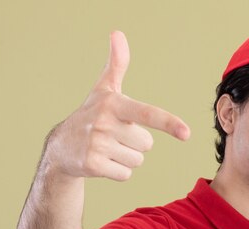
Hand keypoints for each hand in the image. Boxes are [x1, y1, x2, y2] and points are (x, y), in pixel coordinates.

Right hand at [45, 31, 190, 180]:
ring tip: (108, 149)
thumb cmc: (90, 115)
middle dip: (136, 144)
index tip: (187, 134)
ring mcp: (97, 144)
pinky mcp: (93, 165)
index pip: (147, 114)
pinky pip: (126, 175)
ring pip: (137, 161)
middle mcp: (104, 123)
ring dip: (126, 158)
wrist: (61, 146)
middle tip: (115, 137)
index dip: (168, 123)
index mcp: (113, 104)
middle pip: (147, 144)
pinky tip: (103, 162)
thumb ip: (116, 65)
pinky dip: (117, 172)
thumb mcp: (104, 90)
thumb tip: (118, 33)